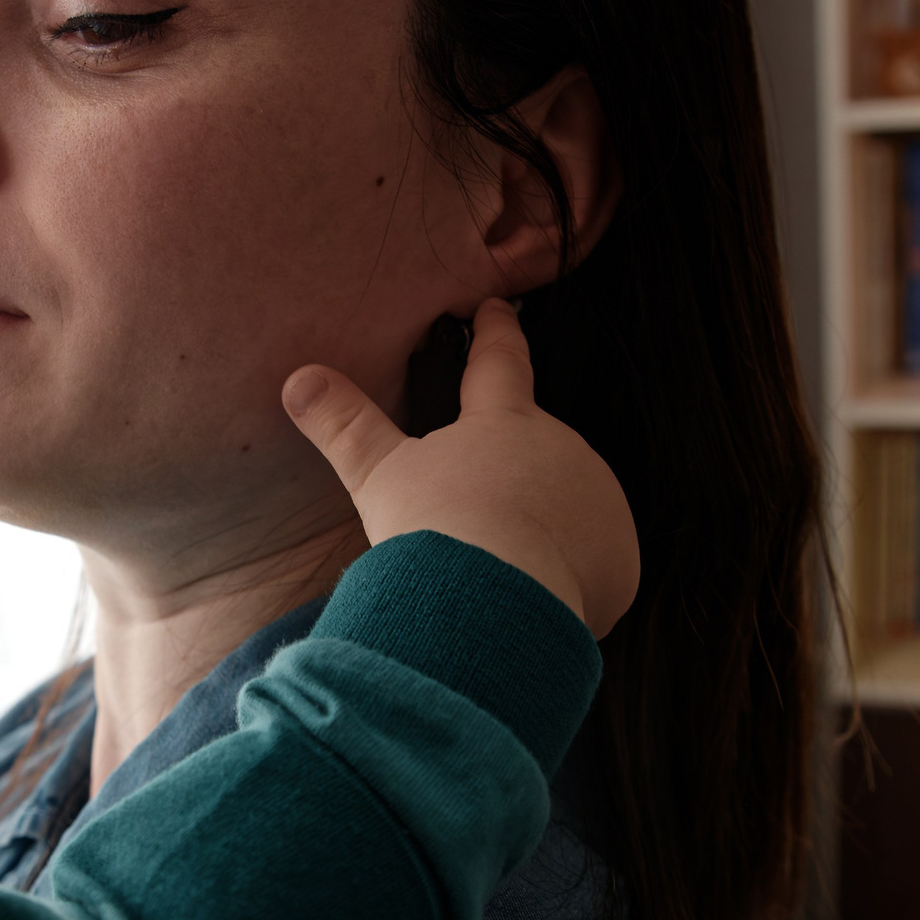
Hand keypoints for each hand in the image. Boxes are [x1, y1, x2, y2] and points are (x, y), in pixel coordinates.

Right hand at [282, 299, 637, 635]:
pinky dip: (572, 572)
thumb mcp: (377, 476)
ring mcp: (599, 503)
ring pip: (569, 504)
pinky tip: (533, 595)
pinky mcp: (621, 558)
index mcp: (506, 420)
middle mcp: (564, 449)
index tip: (496, 308)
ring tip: (500, 564)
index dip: (495, 330)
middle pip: (537, 447)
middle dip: (515, 468)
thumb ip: (344, 425)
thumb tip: (298, 378)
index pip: (500, 359)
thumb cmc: (435, 533)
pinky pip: (596, 560)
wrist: (496, 610)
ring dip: (544, 522)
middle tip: (480, 507)